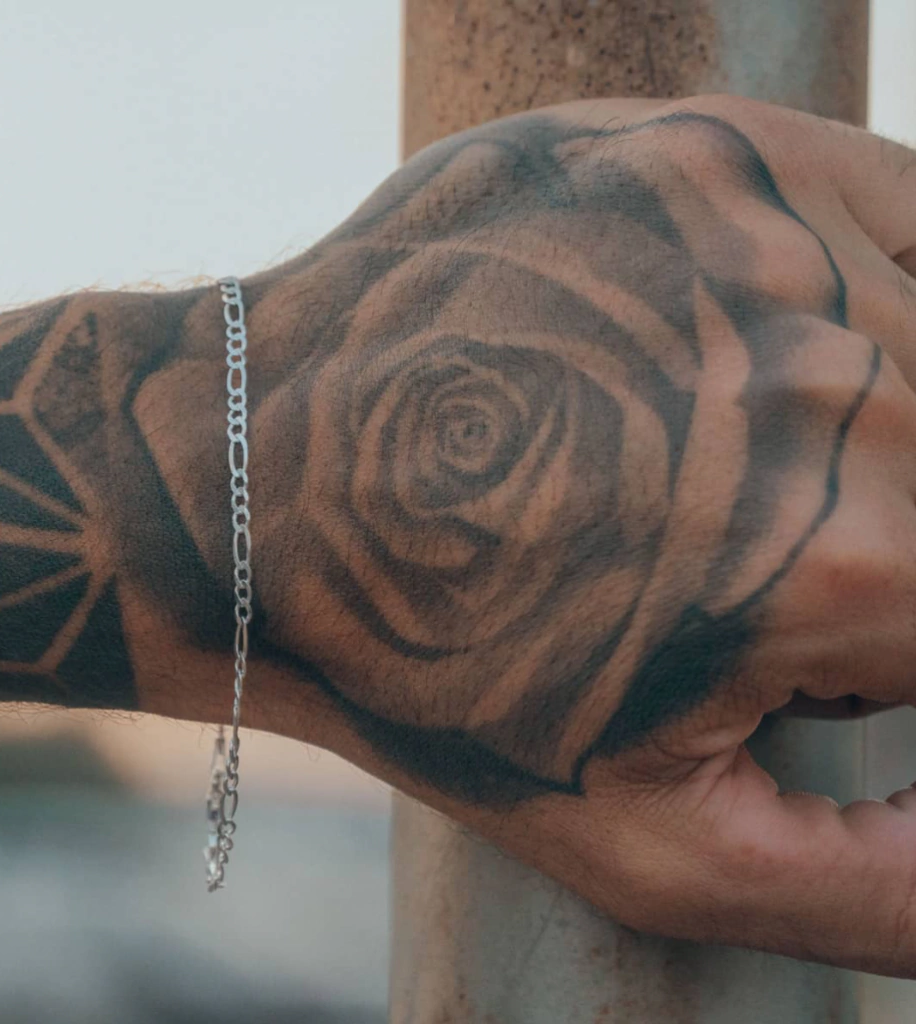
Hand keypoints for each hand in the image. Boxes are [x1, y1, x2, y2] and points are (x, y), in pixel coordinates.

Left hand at [237, 94, 915, 974]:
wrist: (271, 483)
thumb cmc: (438, 669)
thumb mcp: (657, 848)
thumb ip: (889, 890)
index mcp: (852, 557)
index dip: (875, 654)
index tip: (802, 649)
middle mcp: (845, 379)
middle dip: (876, 550)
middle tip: (734, 563)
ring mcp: (781, 239)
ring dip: (860, 436)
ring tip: (703, 464)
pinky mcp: (724, 152)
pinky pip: (893, 225)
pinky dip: (859, 306)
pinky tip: (737, 351)